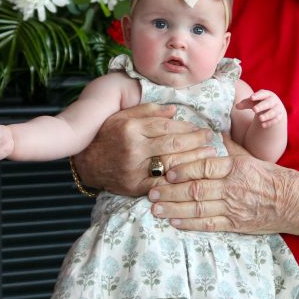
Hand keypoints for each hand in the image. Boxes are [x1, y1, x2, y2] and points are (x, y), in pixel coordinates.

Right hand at [72, 102, 219, 197]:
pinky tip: (192, 176)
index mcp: (131, 128)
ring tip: (209, 156)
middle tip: (211, 140)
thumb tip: (175, 111)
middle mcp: (133, 149)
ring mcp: (134, 170)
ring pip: (171, 164)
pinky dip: (179, 181)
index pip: (167, 126)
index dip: (188, 128)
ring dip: (193, 160)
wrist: (86, 163)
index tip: (202, 128)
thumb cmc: (107, 135)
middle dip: (196, 142)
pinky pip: (162, 184)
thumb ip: (148, 111)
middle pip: (173, 144)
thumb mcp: (123, 116)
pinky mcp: (135, 187)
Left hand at [148, 145, 298, 234]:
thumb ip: (229, 148)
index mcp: (236, 167)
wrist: (294, 203)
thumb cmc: (272, 178)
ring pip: (198, 208)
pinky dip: (190, 224)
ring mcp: (234, 207)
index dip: (183, 169)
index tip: (167, 170)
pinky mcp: (235, 224)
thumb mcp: (251, 157)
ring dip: (174, 209)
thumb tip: (210, 133)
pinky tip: (174, 222)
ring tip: (155, 208)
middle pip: (196, 189)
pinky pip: (209, 225)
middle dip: (170, 191)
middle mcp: (233, 187)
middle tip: (151, 191)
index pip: (205, 167)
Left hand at [235, 89, 285, 128]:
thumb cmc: (259, 103)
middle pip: (268, 103)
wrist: (273, 108)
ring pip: (274, 112)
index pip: (263, 93)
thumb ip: (245, 103)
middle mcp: (273, 101)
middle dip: (262, 106)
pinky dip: (270, 122)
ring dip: (267, 115)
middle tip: (254, 109)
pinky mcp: (279, 116)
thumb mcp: (252, 102)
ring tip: (259, 119)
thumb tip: (237, 106)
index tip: (251, 98)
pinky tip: (263, 125)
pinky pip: (276, 120)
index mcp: (267, 94)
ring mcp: (277, 108)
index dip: (257, 95)